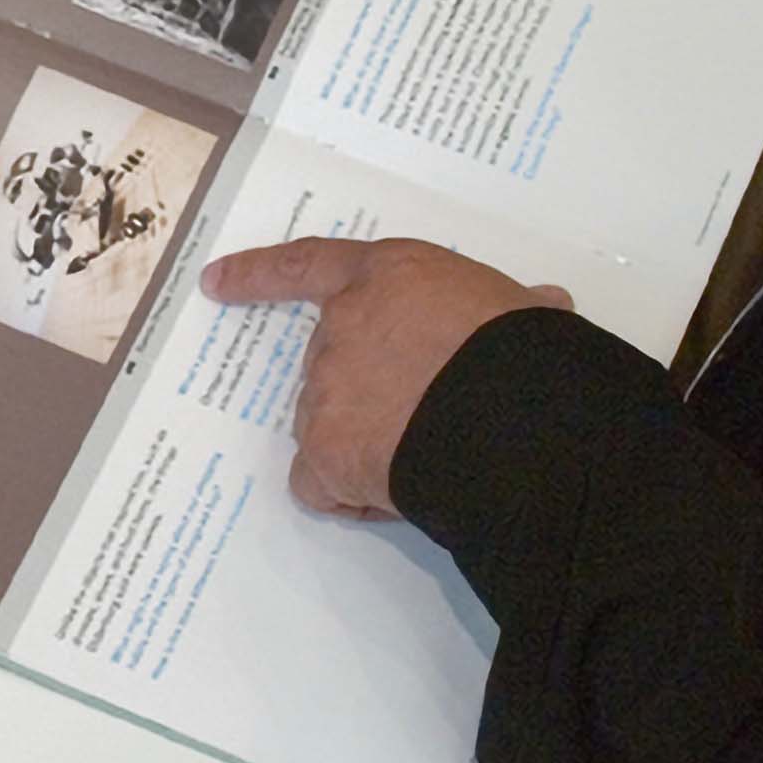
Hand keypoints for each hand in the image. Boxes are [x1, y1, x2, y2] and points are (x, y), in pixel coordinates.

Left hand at [202, 238, 572, 519]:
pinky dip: (343, 493)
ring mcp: (328, 391)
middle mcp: (343, 327)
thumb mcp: (523, 309)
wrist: (517, 419)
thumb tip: (547, 305)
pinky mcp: (327, 454)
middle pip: (330, 363)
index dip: (259, 275)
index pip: (309, 266)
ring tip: (425, 453)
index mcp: (388, 277)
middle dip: (366, 389)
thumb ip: (514, 305)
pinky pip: (318, 483)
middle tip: (426, 412)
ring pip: (325, 422)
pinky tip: (389, 496)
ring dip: (360, 440)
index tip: (214, 283)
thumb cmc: (527, 354)